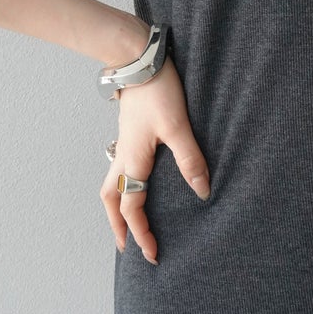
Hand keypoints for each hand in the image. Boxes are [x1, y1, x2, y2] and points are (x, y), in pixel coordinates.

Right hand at [100, 53, 210, 264]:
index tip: (152, 254)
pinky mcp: (130, 133)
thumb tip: (202, 193)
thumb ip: (190, 160)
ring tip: (125, 221)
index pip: (133, 207)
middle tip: (126, 246)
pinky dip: (122, 185)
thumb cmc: (158, 90)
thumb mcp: (178, 126)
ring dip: (115, 206)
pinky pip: (118, 168)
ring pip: (110, 183)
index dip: (141, 233)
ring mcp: (124, 144)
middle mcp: (123, 156)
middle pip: (110, 200)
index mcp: (133, 160)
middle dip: (117, 225)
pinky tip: (136, 182)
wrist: (138, 59)